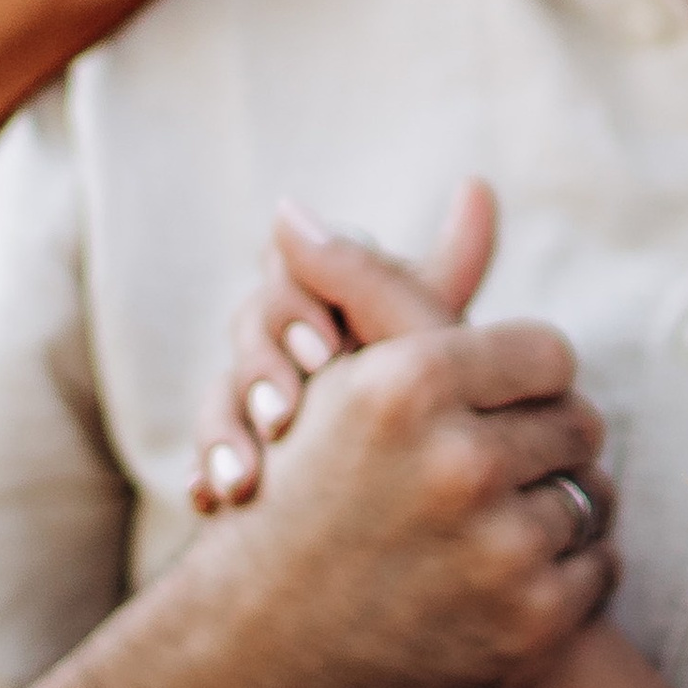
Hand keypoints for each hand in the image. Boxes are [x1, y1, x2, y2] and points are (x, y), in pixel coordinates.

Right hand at [191, 217, 619, 687]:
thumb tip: (461, 181)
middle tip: (501, 471)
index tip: (497, 405)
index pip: (548, 352)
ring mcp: (500, 550)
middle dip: (544, 445)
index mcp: (410, 386)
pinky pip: (600, 566)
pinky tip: (513, 580)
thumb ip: (391, 282)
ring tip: (504, 525)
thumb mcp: (337, 384)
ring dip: (560, 511)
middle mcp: (458, 463)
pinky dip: (568, 575)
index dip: (526, 380)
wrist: (255, 659)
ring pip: (594, 496)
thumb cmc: (299, 498)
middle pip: (579, 423)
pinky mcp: (530, 623)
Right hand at [192, 183, 493, 507]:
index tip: (325, 351)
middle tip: (285, 411)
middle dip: (263, 366)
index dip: (300, 303)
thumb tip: (478, 185)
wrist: (424, 502)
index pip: (296, 266)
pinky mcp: (244, 450)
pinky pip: (211, 452)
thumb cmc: (448, 407)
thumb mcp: (435, 347)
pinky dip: (209, 471)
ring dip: (224, 426)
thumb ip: (444, 279)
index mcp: (337, 293)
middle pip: (252, 324)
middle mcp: (294, 333)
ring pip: (222, 390)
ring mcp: (262, 394)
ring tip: (242, 475)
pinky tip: (209, 497)